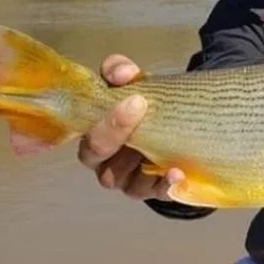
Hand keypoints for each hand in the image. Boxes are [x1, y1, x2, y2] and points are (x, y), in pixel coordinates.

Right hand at [73, 54, 184, 200]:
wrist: (179, 120)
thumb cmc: (145, 104)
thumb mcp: (133, 82)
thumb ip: (121, 71)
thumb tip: (123, 73)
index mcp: (94, 133)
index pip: (84, 131)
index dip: (103, 119)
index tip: (132, 98)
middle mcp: (105, 161)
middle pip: (97, 156)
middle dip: (116, 133)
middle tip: (141, 106)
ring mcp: (129, 180)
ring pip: (125, 178)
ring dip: (142, 162)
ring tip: (162, 144)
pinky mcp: (154, 190)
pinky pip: (157, 193)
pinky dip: (167, 184)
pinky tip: (178, 172)